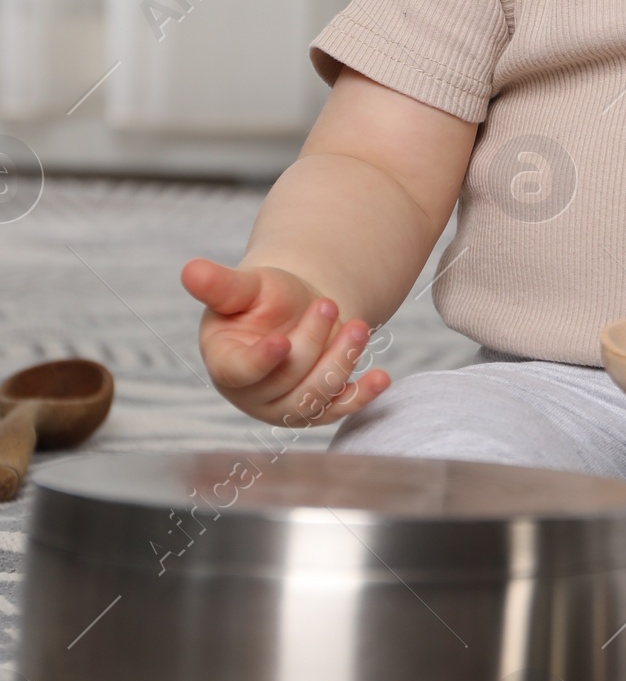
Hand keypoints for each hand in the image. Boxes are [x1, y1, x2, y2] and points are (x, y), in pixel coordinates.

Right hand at [183, 259, 391, 427]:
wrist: (295, 309)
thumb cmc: (261, 298)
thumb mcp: (244, 287)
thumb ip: (220, 285)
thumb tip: (189, 270)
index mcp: (226, 364)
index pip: (241, 372)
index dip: (261, 361)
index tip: (282, 342)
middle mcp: (252, 395)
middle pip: (286, 379)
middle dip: (312, 342)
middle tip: (328, 304)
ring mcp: (285, 407)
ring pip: (314, 398)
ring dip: (340, 362)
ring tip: (357, 327)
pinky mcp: (317, 410)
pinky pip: (340, 408)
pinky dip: (362, 395)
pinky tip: (381, 377)